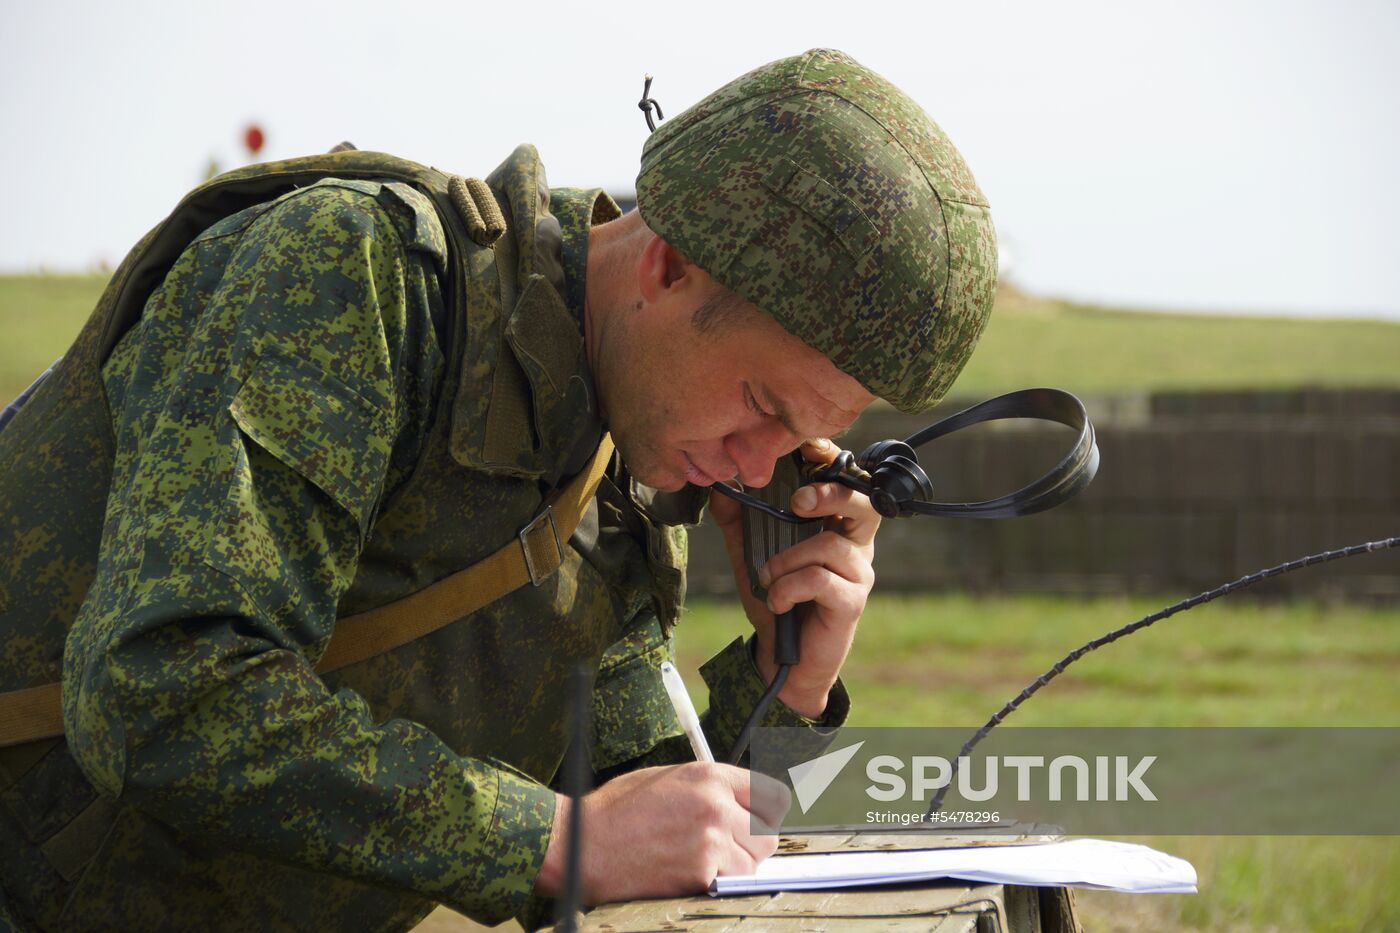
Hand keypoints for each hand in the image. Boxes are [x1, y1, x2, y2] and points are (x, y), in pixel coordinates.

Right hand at [533, 762, 789, 903]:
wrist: (583, 844)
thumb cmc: (616, 811)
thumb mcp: (666, 778)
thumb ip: (708, 786)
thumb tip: (739, 800)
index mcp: (709, 776)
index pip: (772, 795)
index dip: (767, 813)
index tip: (758, 823)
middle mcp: (716, 804)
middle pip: (768, 834)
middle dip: (752, 844)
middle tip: (728, 849)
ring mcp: (711, 840)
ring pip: (753, 863)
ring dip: (735, 868)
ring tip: (702, 861)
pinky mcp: (701, 873)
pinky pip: (731, 884)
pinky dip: (717, 884)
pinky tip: (690, 874)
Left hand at [708, 438, 880, 717]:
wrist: (781, 658)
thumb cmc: (776, 599)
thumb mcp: (750, 553)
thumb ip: (738, 518)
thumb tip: (720, 483)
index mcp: (836, 525)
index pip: (847, 481)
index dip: (832, 460)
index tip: (806, 449)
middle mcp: (856, 544)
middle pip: (864, 502)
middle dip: (830, 493)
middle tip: (797, 503)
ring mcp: (859, 573)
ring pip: (830, 546)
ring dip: (787, 561)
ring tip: (768, 579)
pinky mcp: (852, 601)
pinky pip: (820, 580)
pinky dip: (788, 587)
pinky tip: (777, 600)